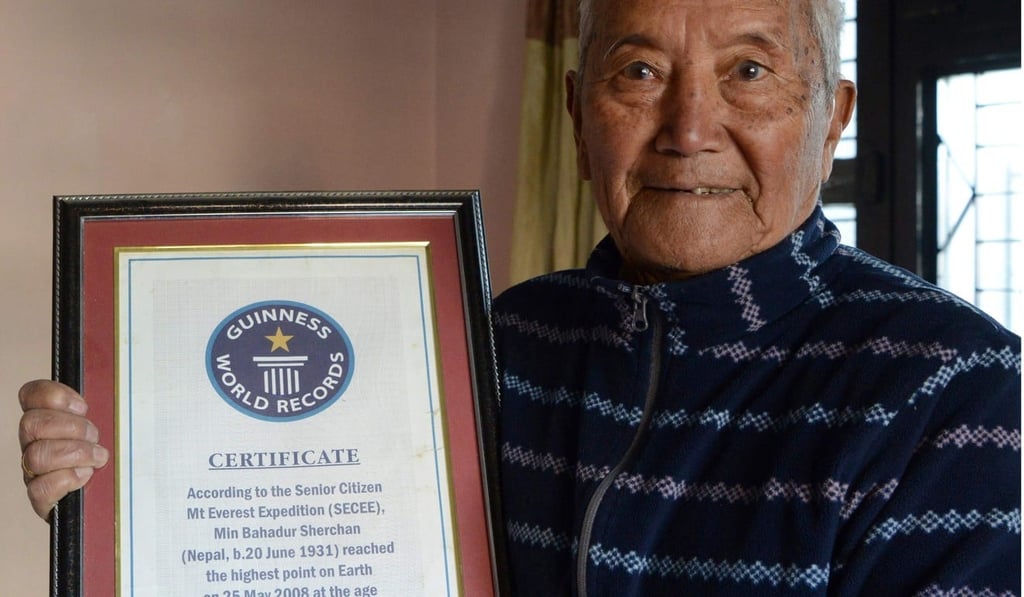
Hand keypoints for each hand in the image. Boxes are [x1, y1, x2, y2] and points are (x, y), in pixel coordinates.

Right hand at [18, 380, 109, 519]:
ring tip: (98, 457)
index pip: (31, 396)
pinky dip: (68, 478)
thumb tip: (116, 400)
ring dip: (75, 453)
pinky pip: (41, 487)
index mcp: (47, 421)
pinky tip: (85, 476)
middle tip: (95, 436)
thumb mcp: (108, 428)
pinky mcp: (41, 498)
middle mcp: (35, 444)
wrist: (105, 498)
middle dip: (72, 427)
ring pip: (37, 455)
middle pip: (32, 424)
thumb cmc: (107, 457)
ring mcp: (34, 471)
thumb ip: (104, 412)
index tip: (82, 407)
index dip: (53, 396)